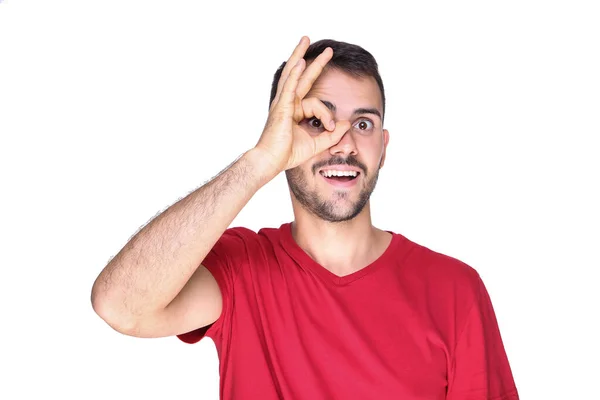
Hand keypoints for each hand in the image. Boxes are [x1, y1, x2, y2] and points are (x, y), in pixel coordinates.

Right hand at [253, 36, 350, 173]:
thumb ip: (331, 134)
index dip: (327, 114)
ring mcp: (282, 103)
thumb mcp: (316, 144)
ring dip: (299, 55)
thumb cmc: (287, 154)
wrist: (271, 162)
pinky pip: (289, 86)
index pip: (316, 103)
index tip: (331, 127)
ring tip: (306, 40)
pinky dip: (295, 74)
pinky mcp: (281, 107)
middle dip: (314, 61)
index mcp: (294, 110)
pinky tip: (300, 61)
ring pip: (292, 74)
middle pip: (301, 76)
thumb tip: (346, 123)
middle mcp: (287, 103)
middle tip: (327, 50)